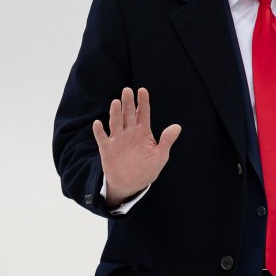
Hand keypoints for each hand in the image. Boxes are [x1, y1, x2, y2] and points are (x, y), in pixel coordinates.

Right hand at [92, 87, 181, 206]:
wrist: (132, 184)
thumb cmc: (147, 169)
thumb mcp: (160, 155)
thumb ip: (167, 140)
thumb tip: (177, 126)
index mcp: (143, 132)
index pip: (143, 113)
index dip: (143, 102)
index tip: (142, 90)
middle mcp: (130, 132)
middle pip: (128, 114)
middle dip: (128, 103)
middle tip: (127, 90)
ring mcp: (118, 140)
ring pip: (116, 123)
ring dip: (115, 113)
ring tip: (116, 102)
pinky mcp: (107, 150)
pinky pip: (102, 139)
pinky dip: (99, 131)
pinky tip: (98, 123)